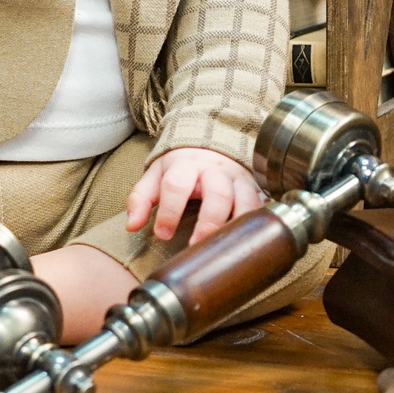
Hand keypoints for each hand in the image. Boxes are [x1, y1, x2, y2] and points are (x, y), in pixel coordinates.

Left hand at [125, 146, 260, 245]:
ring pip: (245, 199)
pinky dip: (259, 220)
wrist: (209, 144)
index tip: (163, 234)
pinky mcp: (254, 188)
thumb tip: (132, 225)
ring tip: (228, 248)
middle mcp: (215, 171)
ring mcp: (238, 178)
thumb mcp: (155, 176)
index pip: (177, 185)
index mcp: (186, 165)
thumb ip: (140, 199)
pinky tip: (254, 238)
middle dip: (208, 222)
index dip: (169, 211)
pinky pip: (262, 204)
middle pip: (217, 194)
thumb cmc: (181, 167)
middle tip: (196, 245)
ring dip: (237, 224)